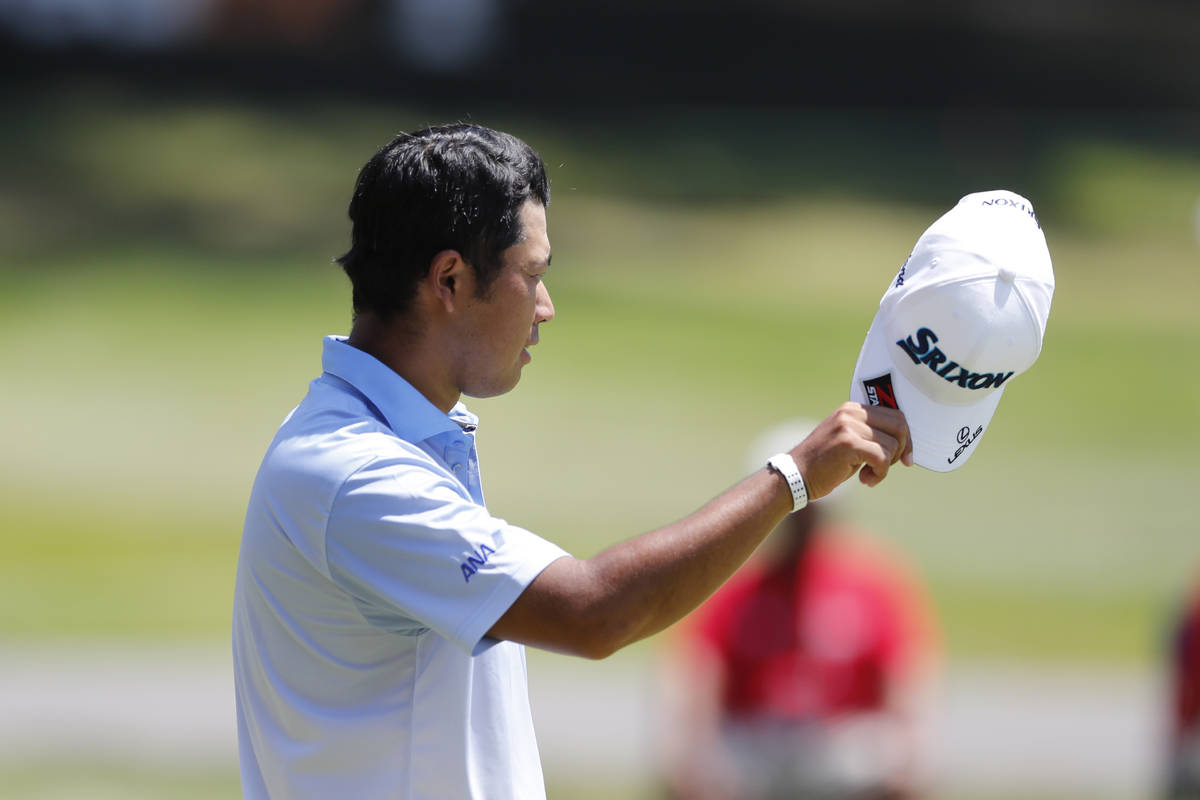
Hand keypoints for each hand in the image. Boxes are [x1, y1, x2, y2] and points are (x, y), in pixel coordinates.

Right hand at [790, 402, 911, 497]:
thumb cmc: (824, 464)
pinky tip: (865, 480)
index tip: (905, 458)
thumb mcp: (848, 442)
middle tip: (885, 467)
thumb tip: (905, 443)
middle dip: (901, 450)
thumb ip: (871, 436)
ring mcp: (848, 426)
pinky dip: (880, 474)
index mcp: (852, 409)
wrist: (795, 476)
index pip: (895, 415)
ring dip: (885, 467)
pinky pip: (882, 458)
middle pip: (899, 426)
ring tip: (868, 475)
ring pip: (891, 445)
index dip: (905, 439)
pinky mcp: (848, 443)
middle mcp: (851, 413)